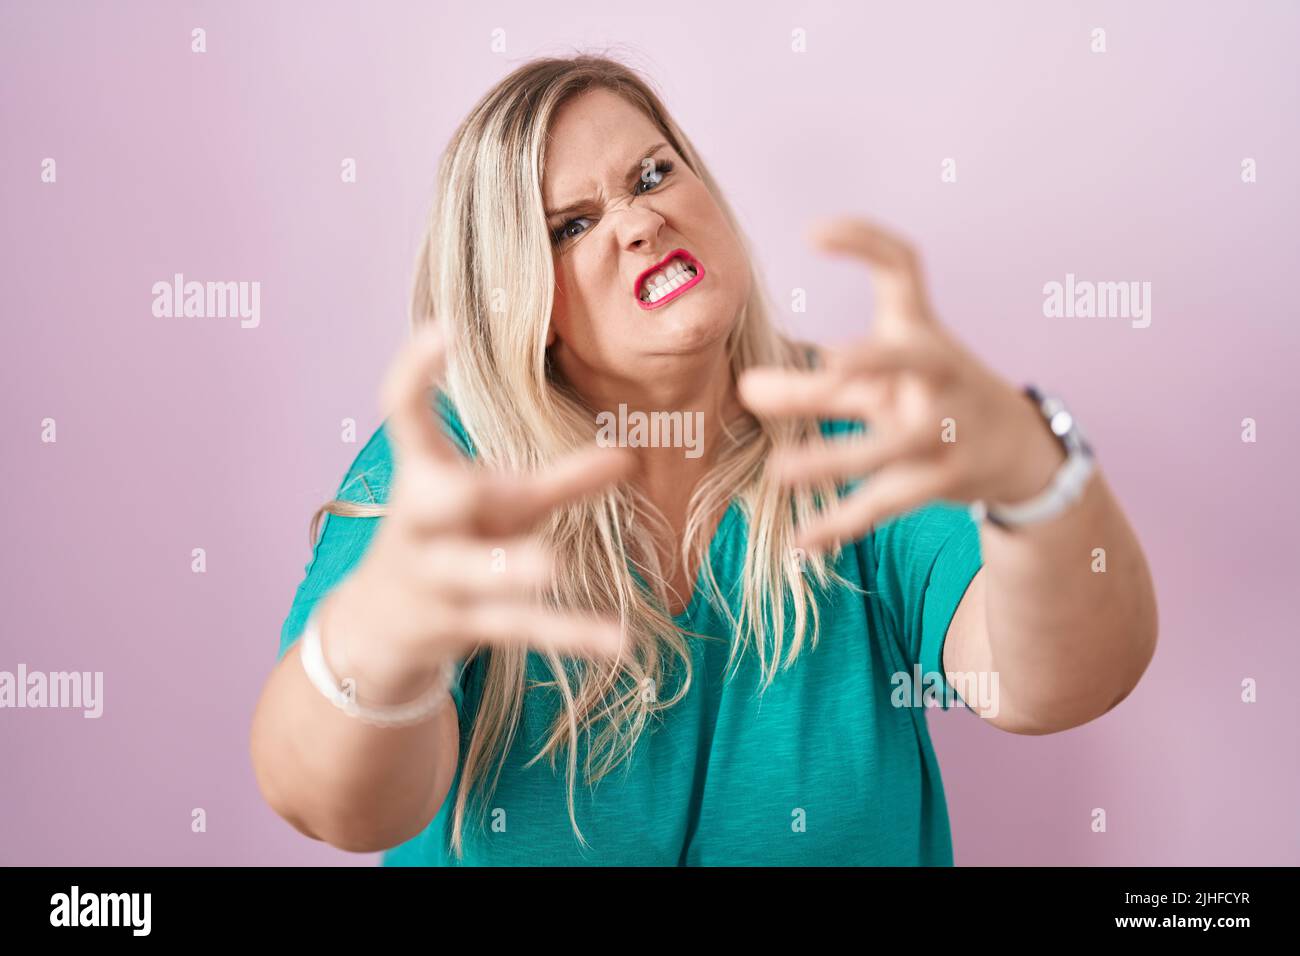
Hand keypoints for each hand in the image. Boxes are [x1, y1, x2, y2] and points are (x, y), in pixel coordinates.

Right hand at [320, 323, 634, 703]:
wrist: (380, 626)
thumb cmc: (450, 538)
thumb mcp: (498, 503)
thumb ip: (560, 480)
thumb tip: (628, 455)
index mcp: (422, 477)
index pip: (402, 416)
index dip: (414, 374)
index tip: (441, 331)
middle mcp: (419, 526)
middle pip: (434, 501)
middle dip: (465, 490)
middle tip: (509, 479)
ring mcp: (437, 580)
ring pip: (472, 573)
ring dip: (509, 567)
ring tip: (553, 567)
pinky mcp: (461, 627)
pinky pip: (519, 630)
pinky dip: (569, 634)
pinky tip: (619, 641)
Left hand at [737, 218, 1065, 553]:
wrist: (1021, 451)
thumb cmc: (934, 396)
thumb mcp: (886, 377)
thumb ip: (816, 382)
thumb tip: (747, 388)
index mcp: (921, 332)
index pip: (904, 269)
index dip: (866, 243)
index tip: (813, 233)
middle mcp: (938, 375)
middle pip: (908, 362)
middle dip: (873, 362)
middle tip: (831, 362)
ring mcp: (946, 430)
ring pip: (892, 446)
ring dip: (837, 459)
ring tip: (777, 473)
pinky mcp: (943, 480)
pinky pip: (889, 504)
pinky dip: (845, 523)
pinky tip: (804, 540)